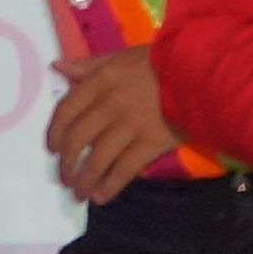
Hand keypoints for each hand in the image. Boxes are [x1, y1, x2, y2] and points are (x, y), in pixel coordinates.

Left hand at [45, 45, 176, 202]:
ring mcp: (129, 126)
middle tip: (65, 178)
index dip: (55, 134)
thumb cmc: (160, 61)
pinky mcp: (150, 143)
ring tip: (80, 193)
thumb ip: (88, 65)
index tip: (52, 149)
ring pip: (97, 160)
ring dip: (84, 181)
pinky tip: (101, 197)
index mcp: (100, 82)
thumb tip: (57, 68)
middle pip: (77, 139)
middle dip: (66, 164)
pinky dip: (109, 186)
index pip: (65, 111)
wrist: (200, 72)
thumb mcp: (121, 56)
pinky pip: (124, 170)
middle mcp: (109, 105)